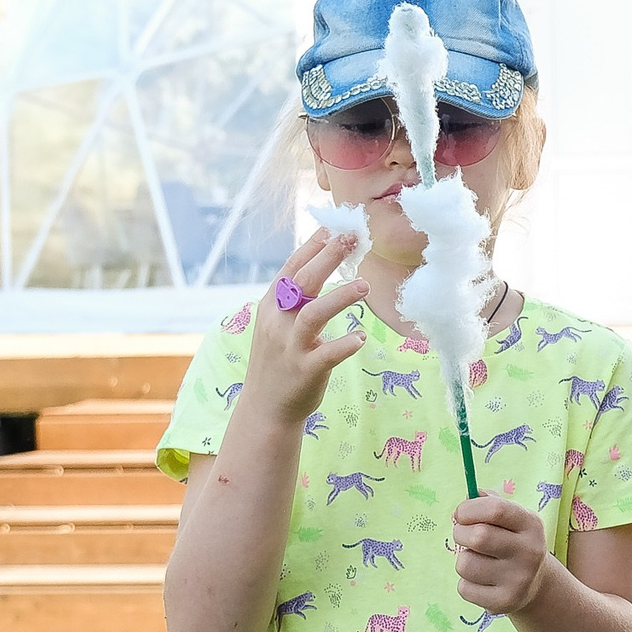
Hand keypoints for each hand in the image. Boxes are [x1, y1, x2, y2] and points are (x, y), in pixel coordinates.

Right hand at [238, 230, 368, 424]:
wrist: (266, 405)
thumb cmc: (281, 357)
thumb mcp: (279, 322)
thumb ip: (296, 295)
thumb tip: (321, 259)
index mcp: (272, 306)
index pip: (292, 268)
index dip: (312, 246)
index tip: (333, 226)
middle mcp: (278, 322)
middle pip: (302, 282)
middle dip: (328, 257)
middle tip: (353, 238)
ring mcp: (291, 346)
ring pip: (313, 315)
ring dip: (340, 297)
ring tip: (365, 285)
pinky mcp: (305, 370)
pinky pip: (327, 354)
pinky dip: (344, 344)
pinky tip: (361, 338)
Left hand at [452, 496, 552, 615]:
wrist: (535, 584)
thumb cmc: (513, 542)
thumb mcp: (511, 519)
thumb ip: (490, 503)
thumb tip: (468, 495)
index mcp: (531, 524)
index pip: (496, 509)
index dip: (469, 509)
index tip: (460, 514)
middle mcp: (530, 551)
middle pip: (478, 537)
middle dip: (460, 533)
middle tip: (463, 536)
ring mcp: (519, 579)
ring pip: (466, 564)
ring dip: (462, 560)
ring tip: (477, 561)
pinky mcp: (504, 601)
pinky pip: (464, 588)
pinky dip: (466, 583)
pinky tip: (482, 581)